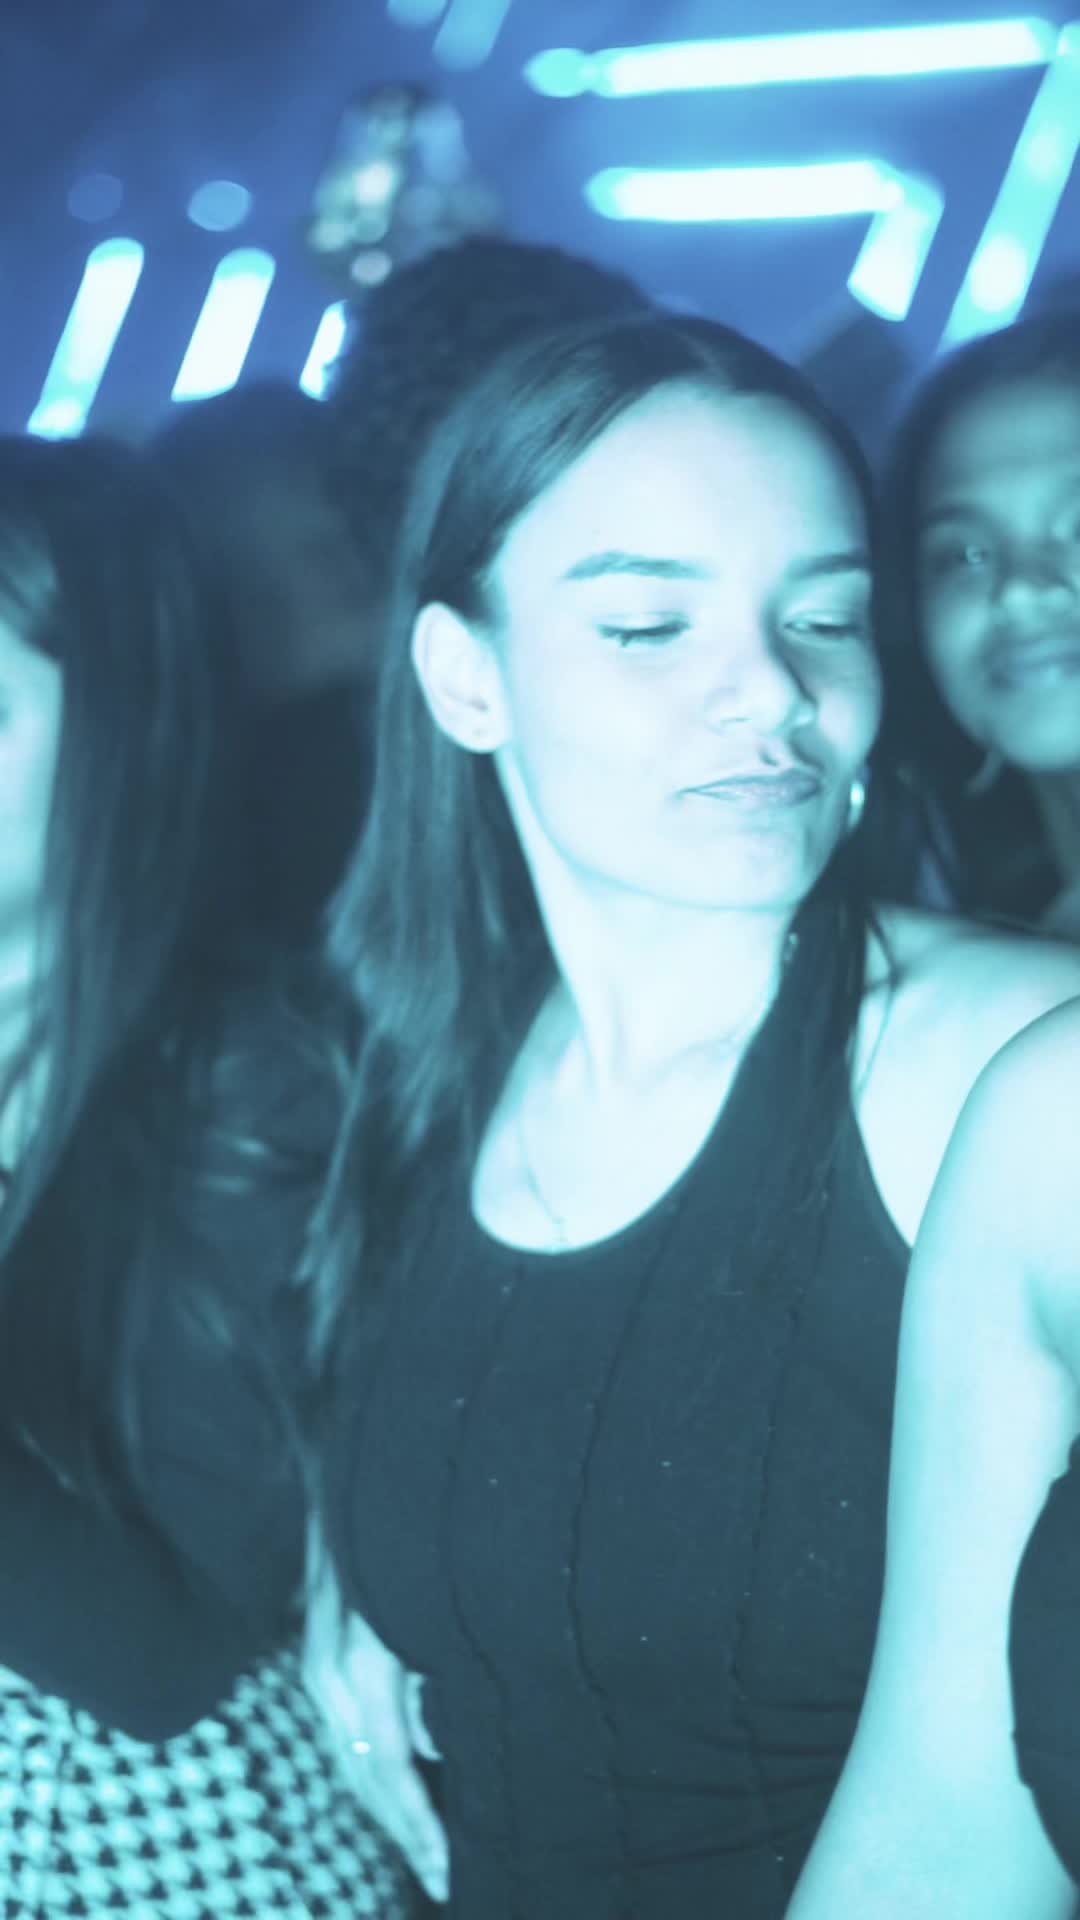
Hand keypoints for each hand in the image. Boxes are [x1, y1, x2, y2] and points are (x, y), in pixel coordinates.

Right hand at [303, 1548, 448, 1902]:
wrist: (343, 1477)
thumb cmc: (403, 1537)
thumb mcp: (429, 1602)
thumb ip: (432, 1678)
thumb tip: (433, 1746)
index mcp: (359, 1665)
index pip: (391, 1766)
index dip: (419, 1821)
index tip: (447, 1867)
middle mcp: (328, 1678)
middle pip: (364, 1777)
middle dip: (403, 1831)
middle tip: (442, 1879)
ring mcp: (318, 1671)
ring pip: (350, 1763)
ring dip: (386, 1812)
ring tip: (425, 1853)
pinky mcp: (320, 1665)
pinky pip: (345, 1737)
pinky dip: (372, 1775)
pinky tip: (398, 1796)